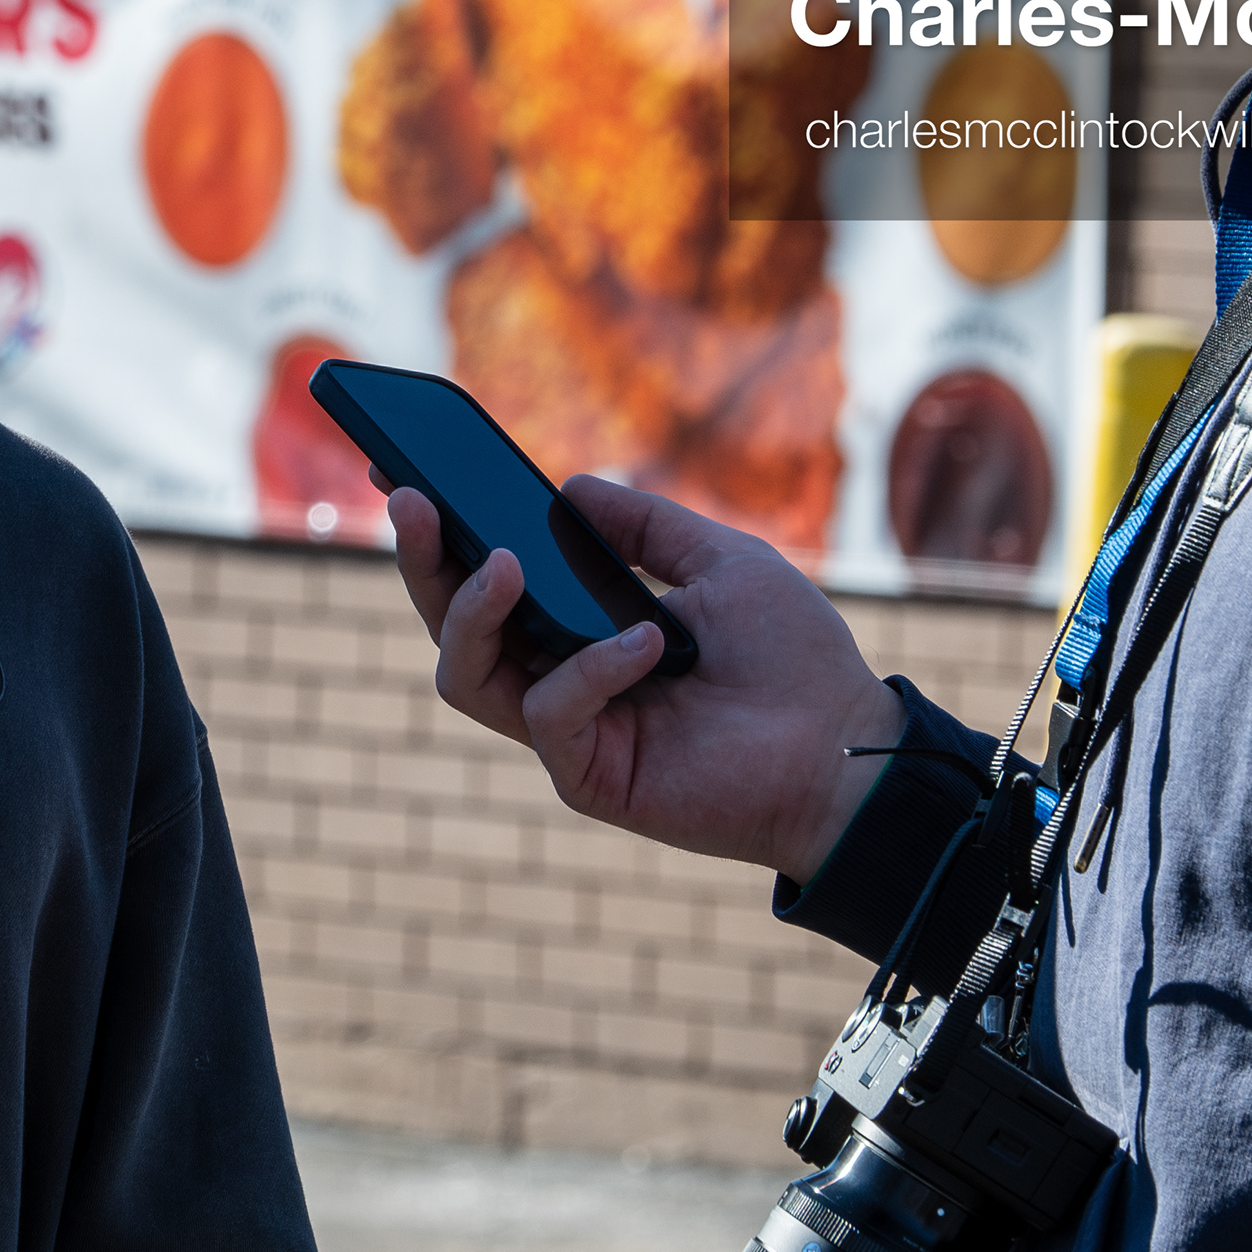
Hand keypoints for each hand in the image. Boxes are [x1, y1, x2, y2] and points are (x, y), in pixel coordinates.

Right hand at [387, 472, 908, 879]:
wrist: (848, 746)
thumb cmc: (793, 659)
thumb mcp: (721, 562)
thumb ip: (645, 526)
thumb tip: (567, 486)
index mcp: (580, 629)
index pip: (487, 582)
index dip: (439, 536)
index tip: (402, 475)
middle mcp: (559, 678)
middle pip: (452, 627)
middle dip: (422, 561)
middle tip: (412, 501)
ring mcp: (570, 732)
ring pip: (465, 676)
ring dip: (472, 613)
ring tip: (503, 563)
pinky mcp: (590, 776)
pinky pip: (552, 714)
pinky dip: (590, 668)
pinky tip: (646, 642)